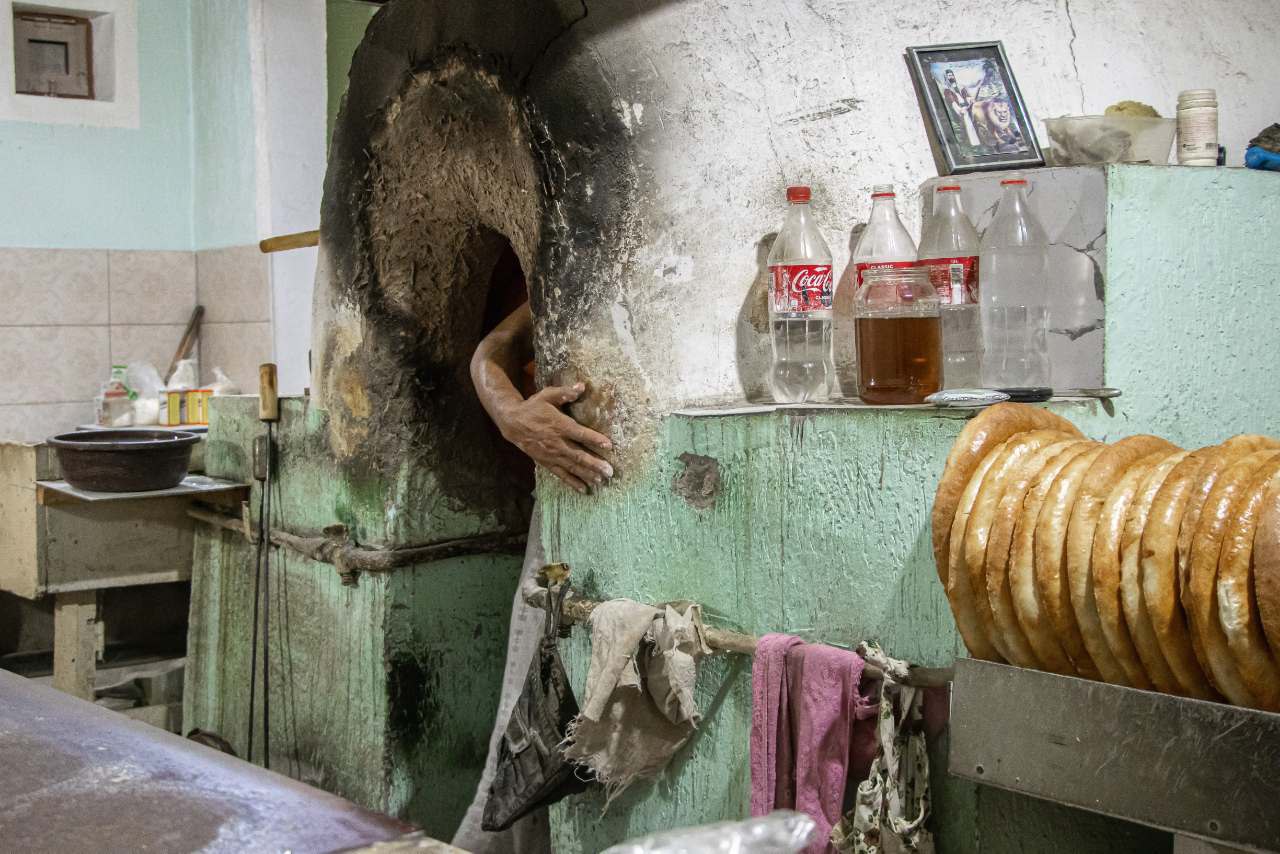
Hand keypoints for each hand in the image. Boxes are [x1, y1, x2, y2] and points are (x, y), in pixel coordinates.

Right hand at [498, 383, 613, 493]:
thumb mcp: (547, 395)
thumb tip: (582, 386)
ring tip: (601, 480)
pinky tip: (584, 488)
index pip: (579, 433)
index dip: (594, 439)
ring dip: (586, 474)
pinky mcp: (546, 462)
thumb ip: (564, 392)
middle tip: (609, 472)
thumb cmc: (533, 407)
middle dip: (594, 464)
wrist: (512, 422)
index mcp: (559, 425)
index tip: (608, 445)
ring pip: (571, 467)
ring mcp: (551, 454)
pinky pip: (560, 474)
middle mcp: (556, 442)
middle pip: (578, 455)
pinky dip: (572, 482)